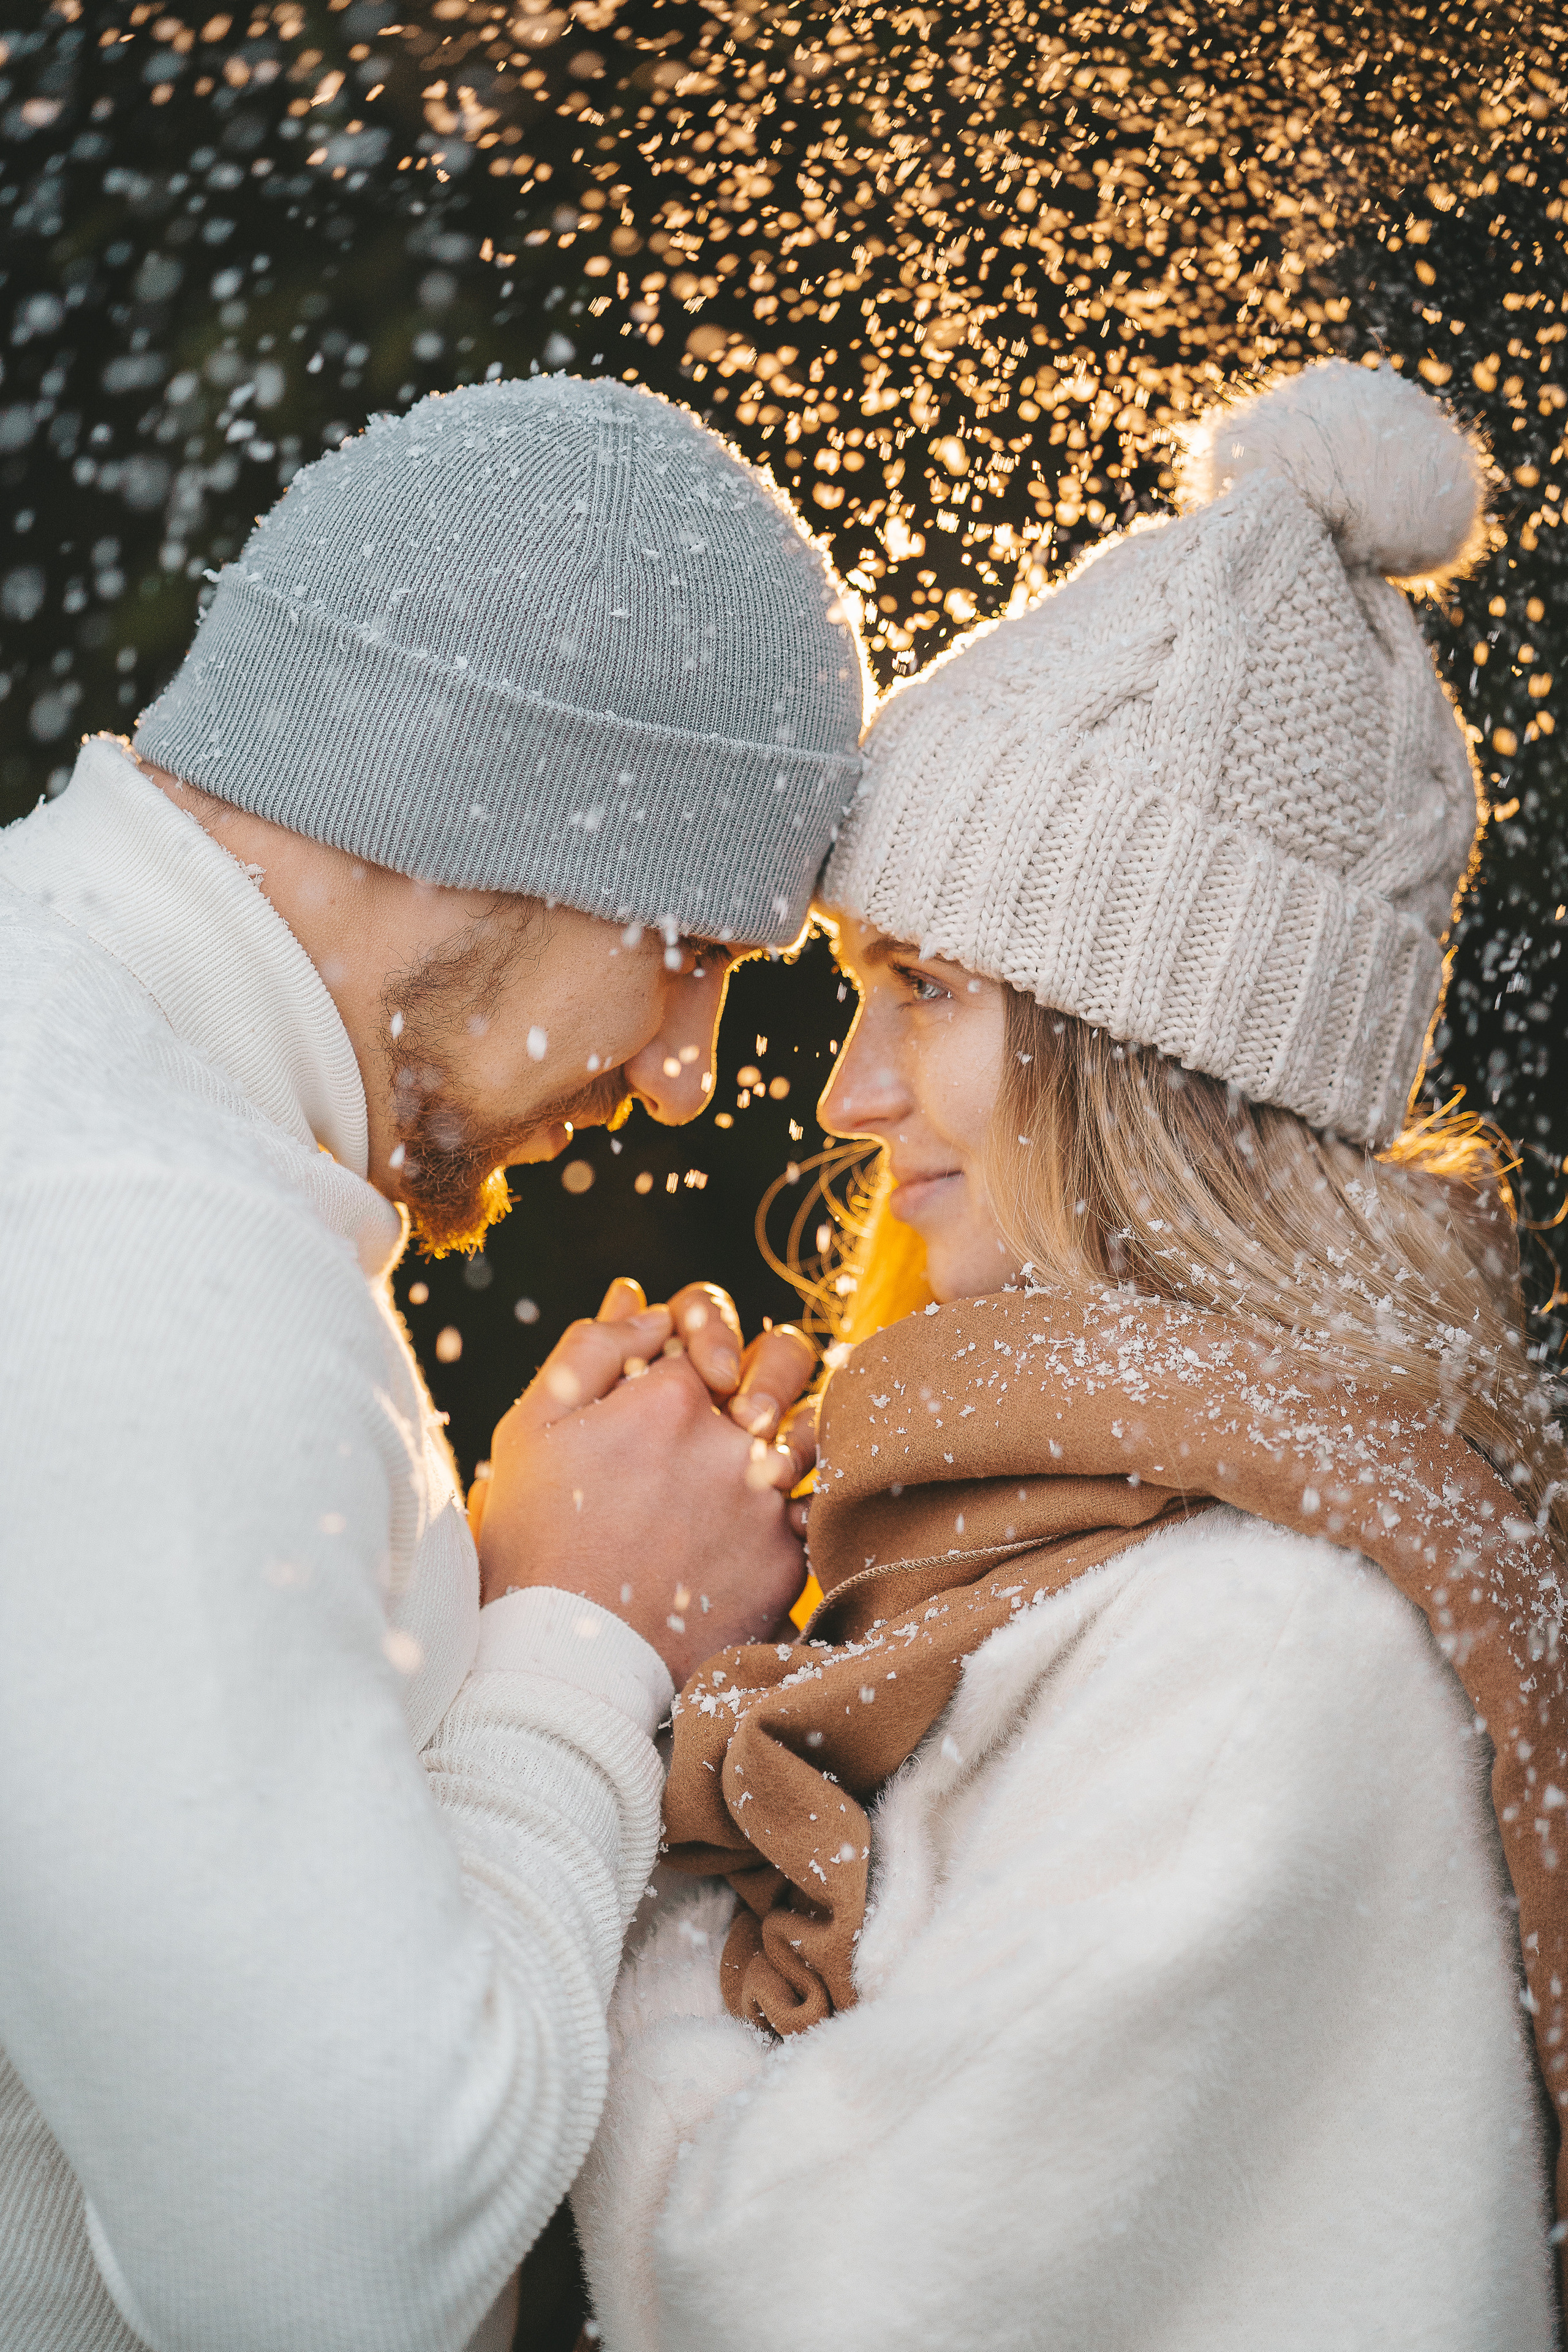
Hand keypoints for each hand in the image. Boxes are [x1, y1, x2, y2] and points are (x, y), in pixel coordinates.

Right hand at [473, 1283, 809, 1682]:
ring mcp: (766, 1500)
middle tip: (737, 1406)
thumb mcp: (533, 1428)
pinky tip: (753, 1527)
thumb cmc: (537, 1539)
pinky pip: (814, 1508)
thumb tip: (642, 1302)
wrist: (568, 1662)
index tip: (679, 1372)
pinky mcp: (788, 1559)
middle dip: (765, 1366)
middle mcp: (730, 1439)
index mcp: (667, 1395)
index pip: (705, 1324)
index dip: (693, 1340)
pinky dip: (790, 1509)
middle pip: (785, 1358)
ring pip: (813, 1431)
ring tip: (748, 1469)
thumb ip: (590, 1348)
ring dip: (786, 1437)